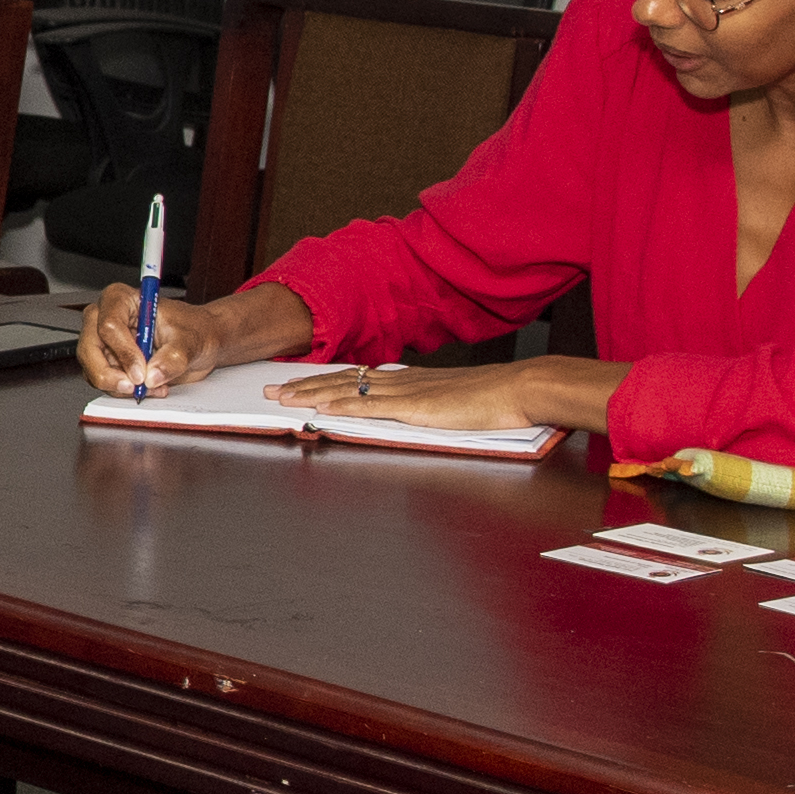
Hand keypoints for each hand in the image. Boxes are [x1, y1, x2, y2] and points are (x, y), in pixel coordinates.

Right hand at [81, 280, 301, 396]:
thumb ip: (174, 357)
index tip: (142, 370)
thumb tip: (155, 374)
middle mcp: (110, 315)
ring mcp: (107, 339)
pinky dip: (121, 388)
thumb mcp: (195, 344)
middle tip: (135, 388)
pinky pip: (106, 377)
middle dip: (110, 370)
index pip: (109, 321)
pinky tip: (145, 390)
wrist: (209, 342)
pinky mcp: (111, 360)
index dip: (122, 348)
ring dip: (114, 382)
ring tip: (145, 390)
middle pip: (90, 344)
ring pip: (93, 364)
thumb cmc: (202, 332)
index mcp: (127, 298)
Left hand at [270, 354, 600, 437]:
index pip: (358, 379)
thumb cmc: (498, 401)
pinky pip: (368, 408)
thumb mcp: (455, 405)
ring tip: (283, 399)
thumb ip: (432, 409)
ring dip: (311, 396)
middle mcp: (402, 382)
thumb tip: (416, 415)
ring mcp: (405, 394)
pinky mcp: (413, 408)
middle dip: (304, 386)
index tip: (299, 383)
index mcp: (411, 381)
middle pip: (343, 382)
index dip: (325, 381)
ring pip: (347, 392)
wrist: (521, 390)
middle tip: (273, 389)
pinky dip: (340, 409)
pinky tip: (319, 412)